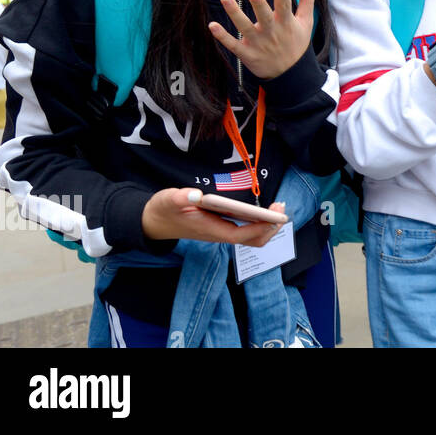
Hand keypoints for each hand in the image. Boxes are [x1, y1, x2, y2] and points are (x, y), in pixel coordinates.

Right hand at [142, 188, 285, 246]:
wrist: (153, 222)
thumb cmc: (163, 210)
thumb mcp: (168, 200)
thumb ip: (180, 198)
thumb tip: (194, 194)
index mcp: (209, 230)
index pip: (241, 234)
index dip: (260, 227)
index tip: (274, 215)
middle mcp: (219, 234)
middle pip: (252, 240)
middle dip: (270, 227)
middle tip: (281, 207)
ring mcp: (221, 232)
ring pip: (251, 236)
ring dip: (267, 225)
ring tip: (277, 207)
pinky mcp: (221, 227)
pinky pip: (246, 229)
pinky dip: (259, 222)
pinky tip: (264, 210)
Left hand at [209, 0, 314, 80]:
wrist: (290, 74)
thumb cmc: (297, 44)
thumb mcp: (306, 22)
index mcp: (286, 23)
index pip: (285, 7)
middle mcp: (271, 32)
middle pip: (264, 16)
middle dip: (259, 5)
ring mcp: (257, 43)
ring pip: (244, 26)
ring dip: (234, 13)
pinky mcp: (246, 53)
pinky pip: (232, 44)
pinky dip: (222, 36)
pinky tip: (212, 25)